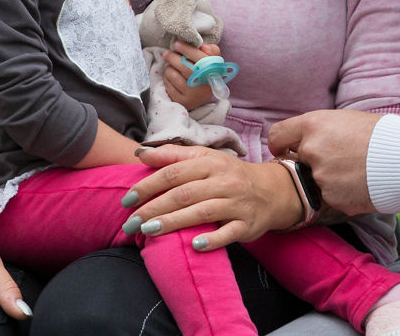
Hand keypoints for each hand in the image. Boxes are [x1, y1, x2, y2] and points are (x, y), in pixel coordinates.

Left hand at [123, 145, 301, 249]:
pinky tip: (194, 245)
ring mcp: (236, 204)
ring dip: (174, 222)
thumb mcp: (205, 158)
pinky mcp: (247, 224)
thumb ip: (173, 155)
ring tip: (149, 231)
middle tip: (131, 223)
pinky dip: (212, 240)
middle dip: (154, 208)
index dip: (148, 186)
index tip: (127, 200)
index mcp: (210, 163)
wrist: (272, 191)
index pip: (174, 173)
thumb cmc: (229, 175)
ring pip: (202, 213)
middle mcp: (224, 181)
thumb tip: (140, 153)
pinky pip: (228, 233)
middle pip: (184, 194)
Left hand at [161, 41, 218, 109]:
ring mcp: (192, 95)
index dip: (187, 49)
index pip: (200, 58)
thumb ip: (211, 51)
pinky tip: (169, 76)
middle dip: (172, 58)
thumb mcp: (213, 61)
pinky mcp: (182, 102)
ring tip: (169, 65)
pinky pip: (168, 86)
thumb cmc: (206, 73)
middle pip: (184, 67)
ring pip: (174, 76)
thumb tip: (203, 46)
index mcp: (213, 73)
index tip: (177, 43)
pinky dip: (166, 78)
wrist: (203, 96)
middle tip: (166, 53)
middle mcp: (203, 85)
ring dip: (168, 68)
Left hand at [267, 109, 380, 215]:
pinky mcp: (333, 198)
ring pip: (318, 181)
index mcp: (313, 125)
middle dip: (314, 163)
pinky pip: (333, 197)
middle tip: (341, 161)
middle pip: (300, 161)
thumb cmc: (382, 134)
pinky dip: (345, 193)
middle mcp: (311, 150)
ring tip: (359, 172)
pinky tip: (363, 184)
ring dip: (332, 179)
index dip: (280, 145)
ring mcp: (321, 177)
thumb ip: (322, 132)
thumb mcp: (347, 120)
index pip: (278, 136)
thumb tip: (308, 141)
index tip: (284, 151)